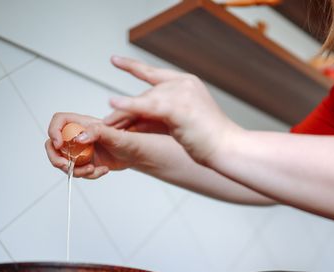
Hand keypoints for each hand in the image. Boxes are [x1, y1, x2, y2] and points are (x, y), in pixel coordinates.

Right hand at [46, 112, 136, 178]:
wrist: (134, 155)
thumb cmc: (127, 140)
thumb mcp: (114, 134)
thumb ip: (96, 132)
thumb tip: (79, 138)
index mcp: (82, 124)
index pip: (59, 121)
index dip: (54, 131)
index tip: (59, 144)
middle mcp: (77, 136)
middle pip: (53, 145)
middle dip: (57, 158)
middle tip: (68, 166)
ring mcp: (79, 151)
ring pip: (63, 162)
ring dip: (76, 171)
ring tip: (94, 169)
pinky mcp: (84, 163)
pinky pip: (77, 172)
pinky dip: (88, 175)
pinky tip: (102, 170)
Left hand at [105, 56, 241, 165]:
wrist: (227, 148)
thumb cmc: (207, 141)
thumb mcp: (178, 124)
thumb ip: (157, 118)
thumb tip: (130, 120)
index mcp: (187, 83)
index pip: (154, 73)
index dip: (133, 66)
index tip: (115, 60)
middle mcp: (184, 83)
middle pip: (145, 93)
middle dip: (125, 109)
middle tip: (107, 121)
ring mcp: (182, 93)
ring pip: (144, 100)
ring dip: (123, 113)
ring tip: (106, 122)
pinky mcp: (178, 107)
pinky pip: (147, 105)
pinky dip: (129, 105)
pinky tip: (114, 103)